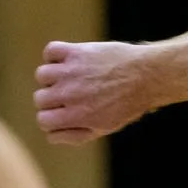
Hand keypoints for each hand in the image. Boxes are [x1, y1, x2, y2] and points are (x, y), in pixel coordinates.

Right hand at [34, 41, 152, 143]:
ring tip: (70, 79)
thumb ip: (76, 134)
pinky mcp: (75, 51)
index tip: (61, 115)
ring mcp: (70, 71)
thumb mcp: (105, 127)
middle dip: (51, 101)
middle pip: (39, 99)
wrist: (147, 76)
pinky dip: (54, 56)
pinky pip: (50, 51)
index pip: (43, 121)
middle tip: (69, 97)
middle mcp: (70, 94)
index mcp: (77, 116)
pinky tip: (68, 62)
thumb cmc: (128, 105)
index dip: (50, 120)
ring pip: (41, 75)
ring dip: (52, 78)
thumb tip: (52, 136)